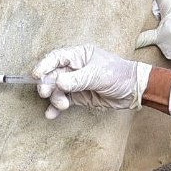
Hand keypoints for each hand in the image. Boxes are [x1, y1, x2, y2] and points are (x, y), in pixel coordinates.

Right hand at [32, 45, 151, 119]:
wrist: (134, 90)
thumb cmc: (119, 74)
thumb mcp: (98, 74)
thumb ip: (78, 79)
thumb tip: (58, 82)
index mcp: (78, 55)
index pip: (56, 58)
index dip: (44, 65)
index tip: (36, 75)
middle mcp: (74, 68)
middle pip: (52, 75)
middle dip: (47, 84)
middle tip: (46, 93)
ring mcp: (75, 83)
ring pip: (56, 90)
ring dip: (55, 98)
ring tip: (62, 105)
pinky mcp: (78, 96)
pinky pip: (63, 101)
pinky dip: (56, 108)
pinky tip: (51, 114)